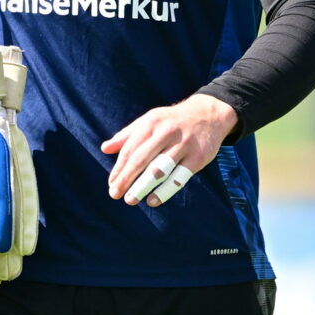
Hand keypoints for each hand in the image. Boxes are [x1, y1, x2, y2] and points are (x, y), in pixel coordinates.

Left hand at [102, 94, 237, 206]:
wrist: (209, 114)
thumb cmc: (172, 121)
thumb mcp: (150, 120)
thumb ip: (127, 135)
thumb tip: (105, 148)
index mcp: (152, 123)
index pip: (131, 148)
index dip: (119, 167)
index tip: (111, 183)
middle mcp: (167, 133)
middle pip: (142, 159)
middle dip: (126, 178)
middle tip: (115, 194)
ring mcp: (184, 145)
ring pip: (160, 169)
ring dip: (142, 186)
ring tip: (130, 200)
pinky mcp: (198, 157)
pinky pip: (179, 177)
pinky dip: (165, 191)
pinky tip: (152, 200)